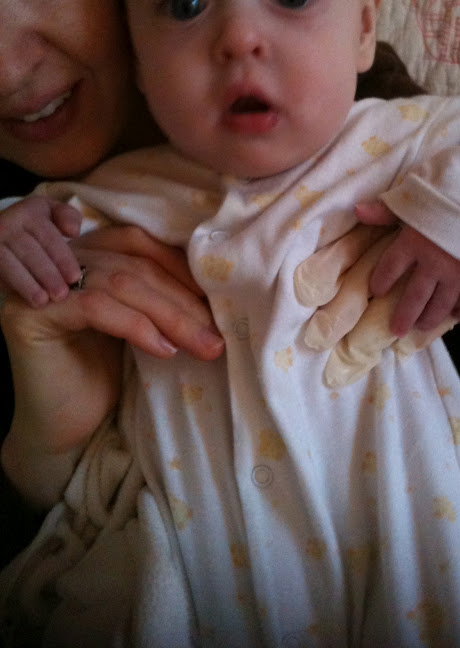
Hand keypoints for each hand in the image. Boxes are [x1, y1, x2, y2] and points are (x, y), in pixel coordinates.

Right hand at [0, 196, 81, 306]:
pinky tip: (26, 299)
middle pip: (30, 251)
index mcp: (30, 211)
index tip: (75, 277)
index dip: (62, 258)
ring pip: (9, 264)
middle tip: (62, 294)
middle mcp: (8, 223)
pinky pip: (0, 271)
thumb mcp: (53, 214)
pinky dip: (14, 286)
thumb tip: (74, 231)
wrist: (4, 230)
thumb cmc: (39, 226)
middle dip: (48, 274)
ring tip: (43, 301)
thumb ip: (68, 217)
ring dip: (27, 284)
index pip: (48, 236)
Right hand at [1, 226, 223, 506]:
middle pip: (134, 265)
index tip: (217, 298)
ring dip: (171, 315)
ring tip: (203, 344)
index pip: (138, 243)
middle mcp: (61, 261)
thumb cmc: (103, 376)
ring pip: (120, 284)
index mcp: (88, 254)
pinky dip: (136, 326)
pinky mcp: (30, 314)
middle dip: (182, 299)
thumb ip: (157, 295)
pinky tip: (164, 350)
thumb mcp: (138, 324)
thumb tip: (217, 288)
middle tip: (218, 333)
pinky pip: (95, 307)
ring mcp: (42, 284)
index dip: (180, 266)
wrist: (64, 428)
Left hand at [356, 201, 459, 335]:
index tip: (376, 290)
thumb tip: (357, 210)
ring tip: (421, 327)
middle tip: (396, 330)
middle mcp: (433, 264)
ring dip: (430, 319)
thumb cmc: (449, 193)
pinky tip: (459, 316)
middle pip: (414, 297)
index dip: (381, 281)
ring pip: (440, 306)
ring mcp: (458, 274)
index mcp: (413, 243)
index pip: (389, 269)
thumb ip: (386, 210)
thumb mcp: (414, 197)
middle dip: (403, 316)